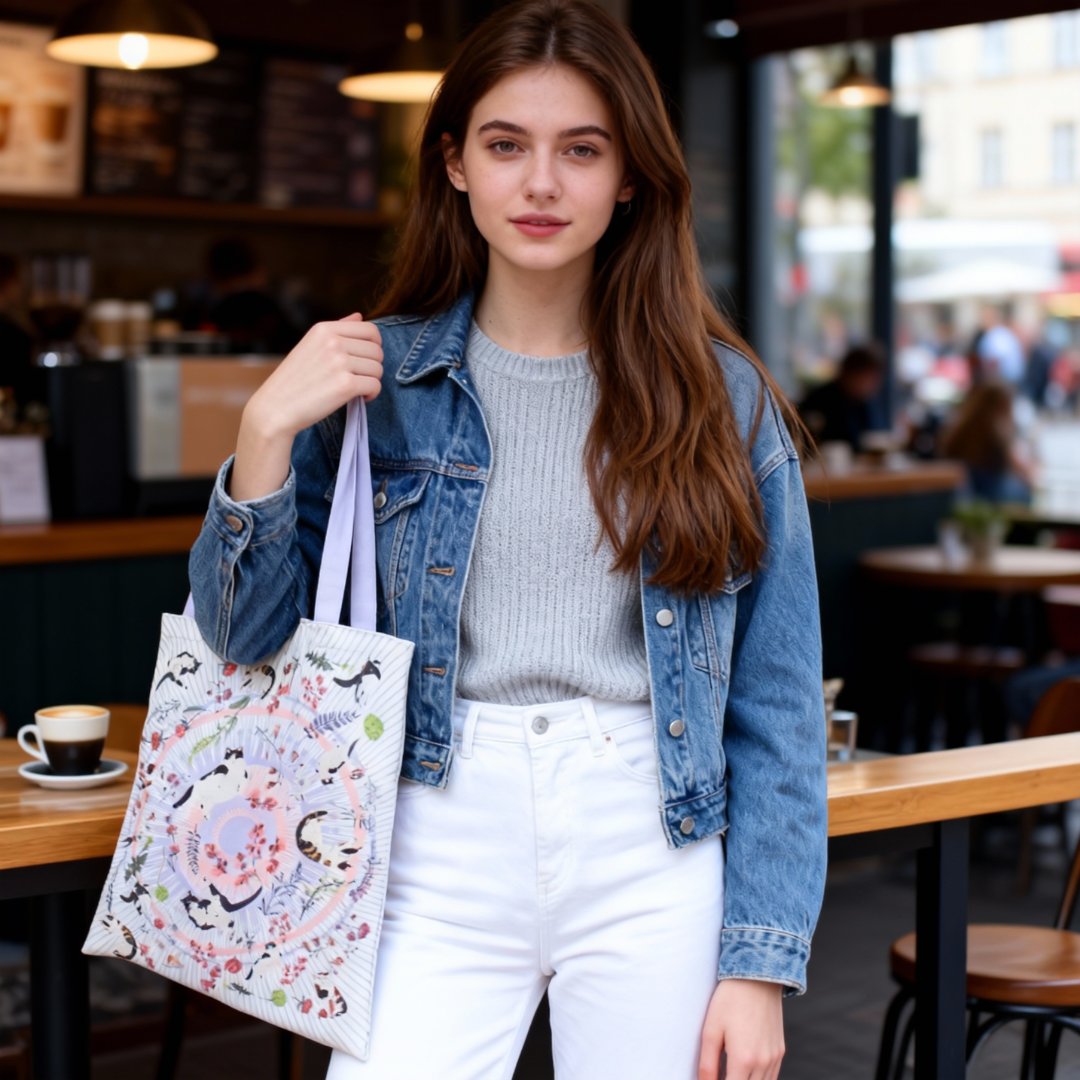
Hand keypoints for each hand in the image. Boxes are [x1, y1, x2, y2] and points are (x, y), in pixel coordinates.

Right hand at [231, 313, 383, 500]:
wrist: (275, 408)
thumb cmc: (293, 380)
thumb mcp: (311, 346)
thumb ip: (337, 331)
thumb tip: (360, 316)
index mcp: (324, 329)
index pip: (370, 330)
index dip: (374, 347)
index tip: (364, 360)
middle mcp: (333, 342)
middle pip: (377, 351)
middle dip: (372, 367)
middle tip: (358, 378)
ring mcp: (340, 362)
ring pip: (378, 369)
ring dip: (371, 381)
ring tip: (355, 389)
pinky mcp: (345, 385)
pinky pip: (375, 386)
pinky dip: (371, 395)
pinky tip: (358, 398)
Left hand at [698, 979, 784, 1079]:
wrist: (757, 977)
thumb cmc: (730, 1001)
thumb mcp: (710, 1030)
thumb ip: (707, 1064)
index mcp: (743, 1059)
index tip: (712, 1079)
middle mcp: (763, 1063)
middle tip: (721, 1072)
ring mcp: (774, 1058)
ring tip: (730, 1071)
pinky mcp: (780, 1051)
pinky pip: (771, 1077)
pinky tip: (744, 1071)